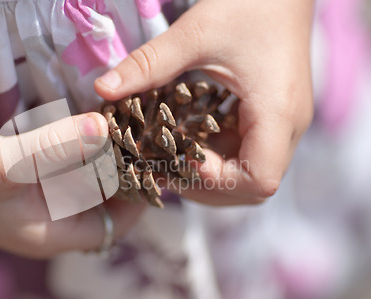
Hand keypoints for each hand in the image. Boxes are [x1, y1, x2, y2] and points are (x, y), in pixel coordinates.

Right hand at [0, 95, 142, 257]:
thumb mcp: (6, 164)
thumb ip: (56, 147)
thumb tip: (105, 127)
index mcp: (53, 233)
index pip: (114, 225)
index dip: (139, 200)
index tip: (155, 166)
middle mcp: (52, 218)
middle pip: (104, 200)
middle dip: (124, 171)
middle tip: (145, 138)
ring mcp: (41, 196)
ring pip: (87, 179)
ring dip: (103, 154)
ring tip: (127, 126)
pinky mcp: (31, 175)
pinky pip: (68, 162)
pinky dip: (81, 145)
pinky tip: (93, 122)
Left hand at [95, 0, 314, 204]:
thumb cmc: (248, 3)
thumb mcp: (195, 32)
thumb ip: (149, 64)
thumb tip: (103, 89)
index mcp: (278, 112)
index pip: (259, 180)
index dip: (217, 182)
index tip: (180, 160)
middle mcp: (289, 126)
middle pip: (254, 186)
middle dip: (207, 186)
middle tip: (166, 169)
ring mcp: (285, 124)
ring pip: (251, 174)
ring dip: (212, 175)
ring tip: (173, 160)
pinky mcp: (275, 117)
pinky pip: (248, 152)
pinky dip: (219, 157)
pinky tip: (190, 142)